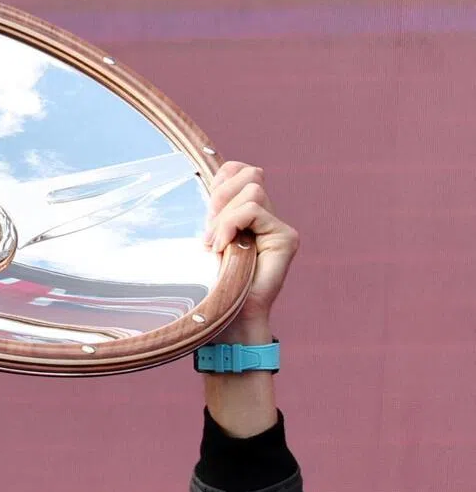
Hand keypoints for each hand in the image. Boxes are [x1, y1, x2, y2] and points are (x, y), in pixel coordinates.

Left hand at [204, 162, 298, 330]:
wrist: (229, 320)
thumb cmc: (214, 287)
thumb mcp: (208, 241)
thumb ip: (215, 215)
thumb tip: (211, 187)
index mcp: (247, 215)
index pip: (239, 171)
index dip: (222, 180)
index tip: (207, 214)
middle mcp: (267, 217)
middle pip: (248, 175)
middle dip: (220, 198)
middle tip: (209, 236)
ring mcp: (278, 227)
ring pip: (252, 190)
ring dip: (224, 217)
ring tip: (215, 246)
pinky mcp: (286, 237)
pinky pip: (253, 210)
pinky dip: (231, 225)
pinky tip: (224, 248)